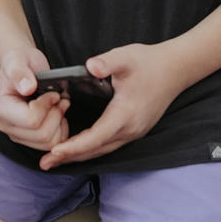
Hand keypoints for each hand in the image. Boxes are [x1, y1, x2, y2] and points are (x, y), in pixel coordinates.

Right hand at [0, 47, 68, 152]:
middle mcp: (7, 126)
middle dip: (56, 115)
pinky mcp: (30, 140)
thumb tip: (27, 88)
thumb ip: (19, 72)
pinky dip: (60, 131)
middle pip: (42, 134)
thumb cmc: (21, 63)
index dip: (47, 105)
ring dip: (59, 123)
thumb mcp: (18, 60)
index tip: (52, 92)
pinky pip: (52, 145)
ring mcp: (18, 135)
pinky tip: (58, 116)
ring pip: (48, 143)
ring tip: (59, 106)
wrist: (23, 69)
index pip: (31, 120)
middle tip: (59, 99)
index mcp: (1, 109)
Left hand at [38, 44, 184, 169]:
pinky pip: (109, 144)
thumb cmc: (149, 63)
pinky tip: (77, 148)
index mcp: (125, 114)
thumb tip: (91, 66)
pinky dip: (90, 148)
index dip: (74, 146)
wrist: (175, 69)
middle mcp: (130, 129)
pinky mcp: (134, 129)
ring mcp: (134, 132)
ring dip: (79, 156)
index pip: (96, 137)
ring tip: (55, 160)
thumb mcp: (126, 57)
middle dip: (70, 157)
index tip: (54, 152)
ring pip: (102, 150)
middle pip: (96, 150)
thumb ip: (107, 62)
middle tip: (45, 163)